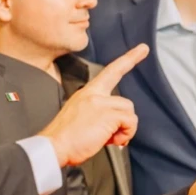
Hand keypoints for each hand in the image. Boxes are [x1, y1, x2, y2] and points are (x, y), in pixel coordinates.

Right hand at [40, 44, 148, 166]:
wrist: (53, 145)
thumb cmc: (64, 138)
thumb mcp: (79, 118)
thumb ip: (97, 114)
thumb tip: (114, 127)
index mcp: (85, 94)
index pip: (110, 72)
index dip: (128, 59)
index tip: (142, 49)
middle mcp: (93, 94)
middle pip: (125, 102)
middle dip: (125, 120)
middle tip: (119, 132)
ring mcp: (101, 103)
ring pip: (129, 112)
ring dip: (123, 130)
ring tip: (107, 139)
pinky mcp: (108, 114)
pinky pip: (130, 122)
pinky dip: (125, 134)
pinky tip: (111, 141)